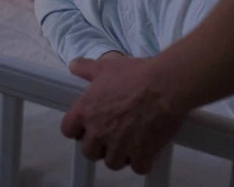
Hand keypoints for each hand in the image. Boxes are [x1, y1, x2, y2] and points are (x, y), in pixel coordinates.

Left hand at [61, 55, 186, 173]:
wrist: (164, 84)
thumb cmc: (134, 73)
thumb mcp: (105, 67)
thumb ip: (86, 68)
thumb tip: (73, 65)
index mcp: (85, 112)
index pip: (68, 131)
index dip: (78, 130)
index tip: (88, 126)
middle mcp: (98, 131)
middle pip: (89, 152)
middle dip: (99, 147)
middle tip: (111, 137)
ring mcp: (119, 145)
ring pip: (113, 163)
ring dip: (120, 156)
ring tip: (129, 144)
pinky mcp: (141, 153)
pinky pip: (138, 167)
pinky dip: (142, 162)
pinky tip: (146, 151)